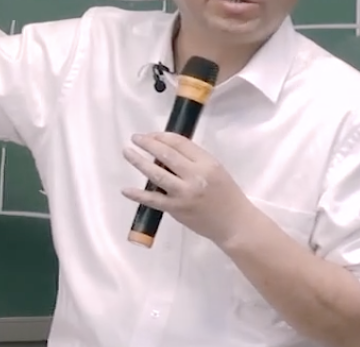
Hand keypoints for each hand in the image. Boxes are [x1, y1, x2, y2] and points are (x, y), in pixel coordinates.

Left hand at [121, 132, 256, 247]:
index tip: (151, 135)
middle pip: (166, 154)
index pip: (179, 143)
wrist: (234, 224)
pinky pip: (153, 200)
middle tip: (135, 138)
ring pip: (156, 174)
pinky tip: (125, 189)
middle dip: (147, 144)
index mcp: (207, 163)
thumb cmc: (225, 193)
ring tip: (127, 152)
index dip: (162, 136)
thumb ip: (193, 159)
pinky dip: (138, 195)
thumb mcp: (215, 169)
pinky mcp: (176, 209)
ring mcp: (184, 194)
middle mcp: (195, 176)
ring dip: (138, 161)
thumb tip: (164, 148)